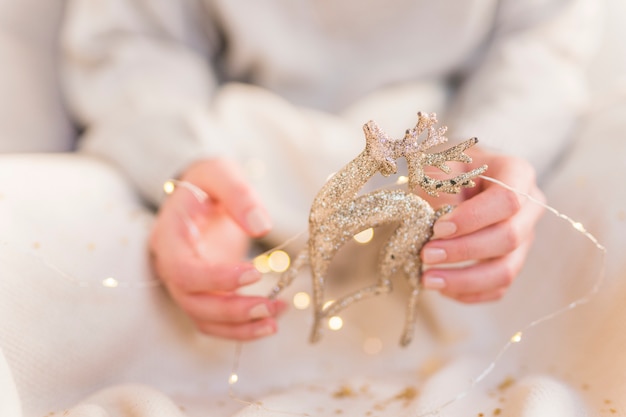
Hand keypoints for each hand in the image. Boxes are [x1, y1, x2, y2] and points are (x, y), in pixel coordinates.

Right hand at [150, 158, 285, 339]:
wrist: (201, 191)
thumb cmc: (208, 180)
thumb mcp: (220, 172)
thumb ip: (238, 194)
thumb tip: (261, 226)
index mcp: (169, 237)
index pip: (184, 270)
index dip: (217, 278)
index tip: (255, 273)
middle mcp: (171, 266)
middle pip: (193, 303)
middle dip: (233, 311)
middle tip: (272, 306)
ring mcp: (186, 283)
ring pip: (204, 319)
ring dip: (241, 326)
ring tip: (277, 319)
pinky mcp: (204, 291)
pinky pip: (216, 321)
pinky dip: (242, 328)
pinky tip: (272, 321)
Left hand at [420, 149, 544, 302]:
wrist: (457, 179)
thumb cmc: (449, 171)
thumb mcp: (442, 168)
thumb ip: (440, 192)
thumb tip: (436, 228)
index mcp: (517, 174)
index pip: (507, 200)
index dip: (473, 218)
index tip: (439, 228)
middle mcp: (529, 208)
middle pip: (509, 238)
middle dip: (464, 251)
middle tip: (426, 254)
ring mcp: (524, 239)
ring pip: (506, 270)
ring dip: (465, 280)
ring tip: (428, 280)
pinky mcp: (512, 262)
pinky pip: (498, 288)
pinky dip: (468, 292)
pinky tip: (441, 287)